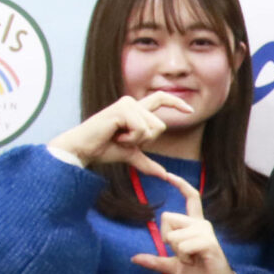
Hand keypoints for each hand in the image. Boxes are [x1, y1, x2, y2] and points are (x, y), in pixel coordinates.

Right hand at [46, 92, 180, 168]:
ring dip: (136, 141)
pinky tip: (115, 137)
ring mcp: (127, 104)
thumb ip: (147, 162)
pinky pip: (141, 130)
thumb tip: (164, 175)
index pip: (160, 98)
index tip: (190, 111)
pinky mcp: (122, 110)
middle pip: (159, 126)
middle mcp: (132, 102)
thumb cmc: (103, 149)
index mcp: (135, 109)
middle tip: (123, 141)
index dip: (176, 102)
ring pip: (151, 129)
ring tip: (118, 138)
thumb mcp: (130, 155)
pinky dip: (131, 139)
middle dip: (145, 141)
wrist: (83, 149)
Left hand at [126, 155, 236, 273]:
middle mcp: (201, 224)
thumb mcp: (173, 266)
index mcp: (194, 225)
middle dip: (167, 239)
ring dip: (177, 252)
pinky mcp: (209, 242)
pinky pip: (183, 245)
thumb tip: (134, 258)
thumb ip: (156, 260)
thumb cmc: (199, 273)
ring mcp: (206, 232)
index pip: (191, 197)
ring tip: (191, 259)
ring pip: (173, 235)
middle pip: (167, 218)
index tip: (167, 174)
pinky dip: (184, 257)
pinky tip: (195, 261)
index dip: (180, 185)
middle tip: (182, 254)